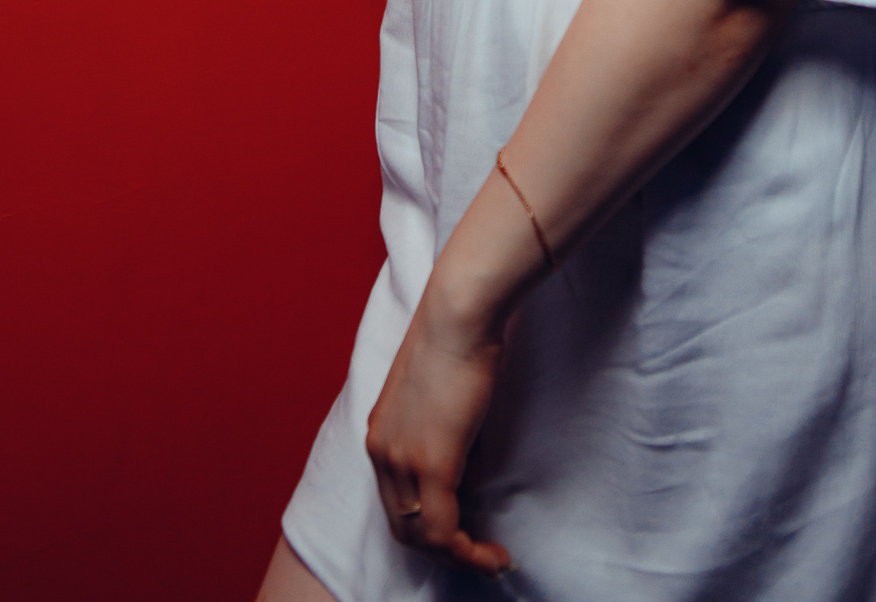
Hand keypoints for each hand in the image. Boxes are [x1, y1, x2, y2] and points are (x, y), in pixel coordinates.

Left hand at [365, 288, 512, 574]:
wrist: (459, 314)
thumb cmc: (459, 341)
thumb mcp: (440, 400)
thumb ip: (444, 442)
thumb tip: (464, 479)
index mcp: (380, 434)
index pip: (396, 504)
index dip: (430, 531)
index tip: (466, 538)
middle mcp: (382, 452)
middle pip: (404, 529)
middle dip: (445, 553)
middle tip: (483, 559)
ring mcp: (401, 459)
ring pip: (423, 537)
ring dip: (461, 559)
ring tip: (495, 562)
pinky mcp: (430, 464)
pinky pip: (443, 532)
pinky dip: (469, 554)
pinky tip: (495, 556)